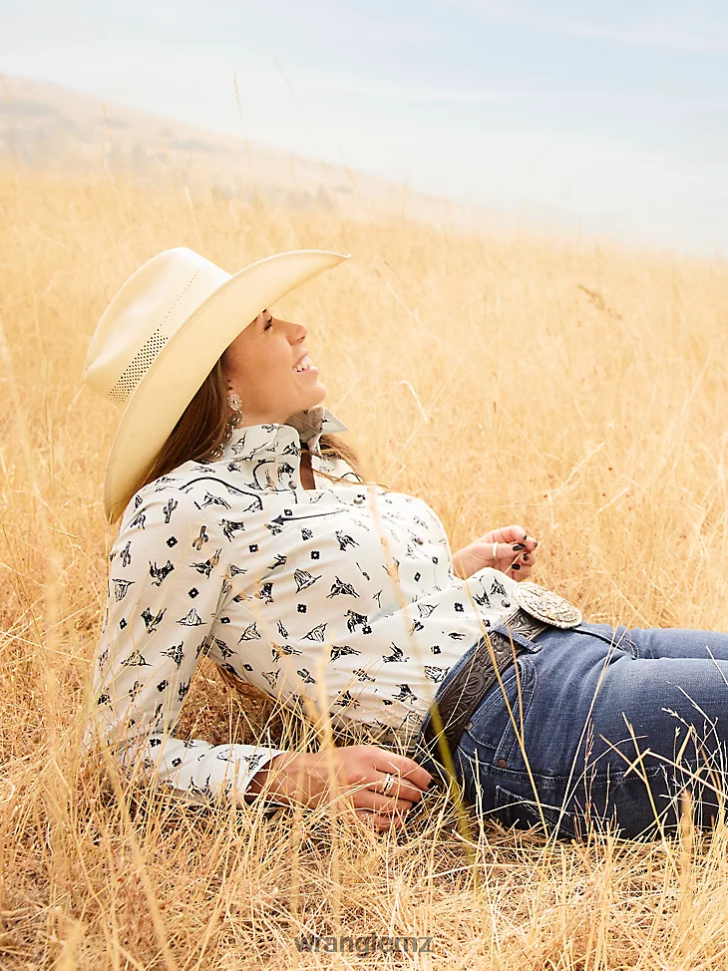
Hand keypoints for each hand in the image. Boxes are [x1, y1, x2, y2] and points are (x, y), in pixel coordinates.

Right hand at [246, 745, 432, 830]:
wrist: (303, 776)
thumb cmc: (334, 762)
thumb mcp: (359, 751)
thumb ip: (383, 761)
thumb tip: (412, 772)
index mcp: (366, 755)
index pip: (404, 766)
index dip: (421, 775)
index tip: (428, 781)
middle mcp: (361, 775)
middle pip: (400, 787)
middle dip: (415, 793)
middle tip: (420, 795)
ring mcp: (353, 796)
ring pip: (391, 806)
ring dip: (405, 808)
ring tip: (409, 806)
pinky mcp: (346, 815)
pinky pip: (375, 824)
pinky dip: (390, 824)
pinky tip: (397, 820)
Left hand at [452, 524, 538, 580]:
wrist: (458, 577)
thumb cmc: (466, 559)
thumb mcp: (480, 550)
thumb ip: (499, 548)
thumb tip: (517, 547)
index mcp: (498, 538)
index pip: (514, 532)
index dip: (521, 533)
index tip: (522, 538)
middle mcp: (506, 550)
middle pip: (525, 545)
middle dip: (530, 545)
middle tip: (529, 548)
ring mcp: (509, 563)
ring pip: (528, 559)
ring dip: (529, 558)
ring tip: (522, 560)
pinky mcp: (510, 576)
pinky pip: (524, 572)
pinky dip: (525, 570)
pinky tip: (517, 569)